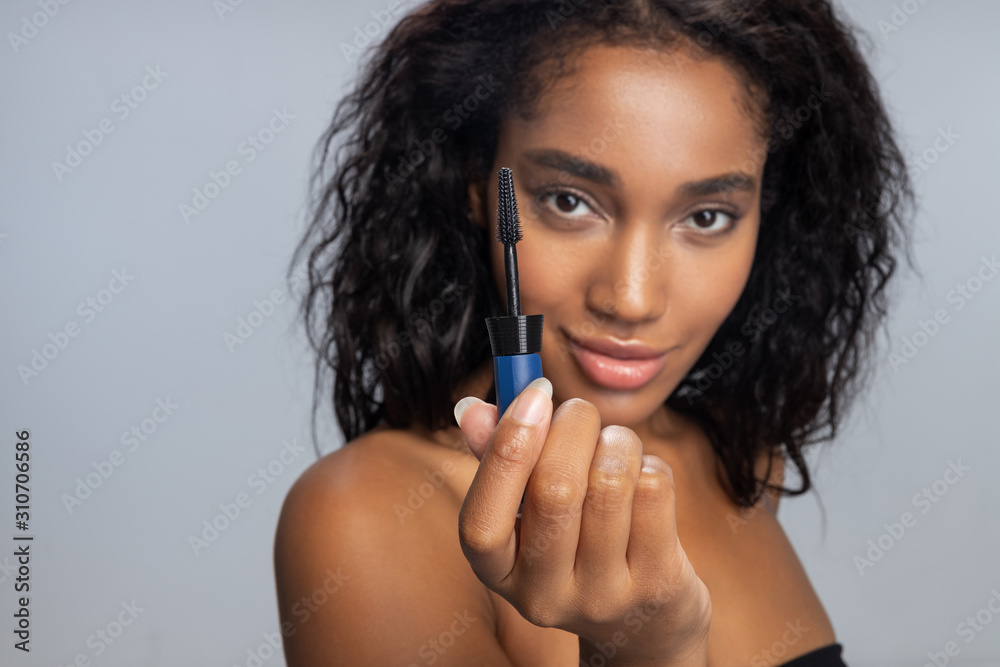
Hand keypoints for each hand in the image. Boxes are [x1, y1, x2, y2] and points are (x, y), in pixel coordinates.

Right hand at [454, 377, 711, 665]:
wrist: (642, 621)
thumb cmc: (573, 540)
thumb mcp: (525, 510)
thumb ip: (496, 457)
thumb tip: (471, 407)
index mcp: (497, 572)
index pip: (482, 521)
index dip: (506, 447)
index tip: (535, 393)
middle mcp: (544, 595)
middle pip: (556, 489)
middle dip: (573, 425)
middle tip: (578, 410)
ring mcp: (603, 596)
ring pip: (611, 481)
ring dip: (616, 440)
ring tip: (614, 444)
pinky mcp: (656, 584)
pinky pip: (654, 490)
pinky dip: (648, 463)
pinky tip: (641, 476)